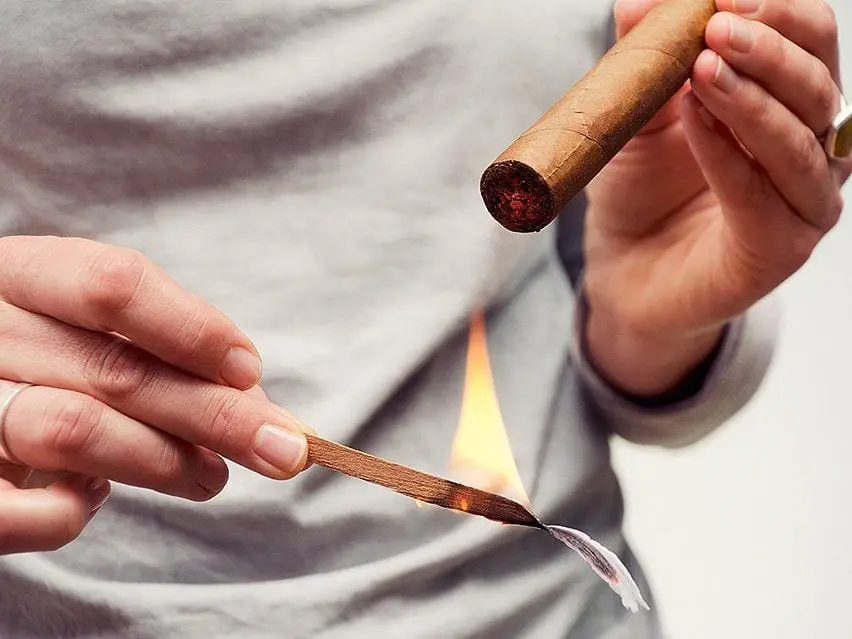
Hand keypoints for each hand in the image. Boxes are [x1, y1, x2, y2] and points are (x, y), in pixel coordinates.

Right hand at [0, 236, 309, 554]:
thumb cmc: (47, 365)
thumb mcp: (92, 337)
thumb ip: (168, 358)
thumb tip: (263, 411)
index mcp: (23, 275)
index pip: (111, 284)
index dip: (192, 329)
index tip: (251, 370)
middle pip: (114, 368)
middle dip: (216, 415)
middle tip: (283, 451)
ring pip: (72, 430)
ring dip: (166, 461)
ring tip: (211, 478)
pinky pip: (13, 511)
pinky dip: (69, 513)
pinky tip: (92, 497)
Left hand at [583, 0, 848, 394]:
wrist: (623, 268)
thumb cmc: (641, 188)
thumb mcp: (638, 112)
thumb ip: (646, 58)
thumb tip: (637, 0)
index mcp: (789, 101)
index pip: (810, 39)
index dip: (777, 8)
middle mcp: (812, 147)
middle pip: (819, 81)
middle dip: (770, 46)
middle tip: (716, 25)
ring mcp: (803, 201)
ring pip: (801, 139)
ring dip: (752, 98)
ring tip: (702, 69)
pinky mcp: (779, 249)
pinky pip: (762, 196)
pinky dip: (729, 155)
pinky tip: (696, 121)